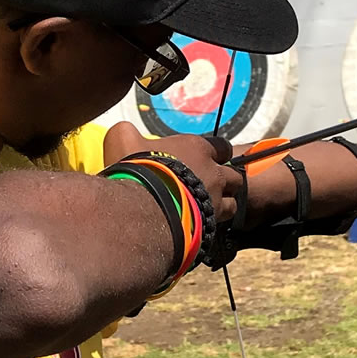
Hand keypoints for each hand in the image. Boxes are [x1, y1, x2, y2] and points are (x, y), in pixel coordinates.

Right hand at [103, 122, 242, 221]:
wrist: (142, 207)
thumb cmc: (137, 169)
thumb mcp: (122, 139)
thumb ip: (127, 132)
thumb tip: (125, 131)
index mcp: (197, 148)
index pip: (222, 147)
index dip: (216, 153)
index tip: (204, 159)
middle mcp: (213, 173)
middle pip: (234, 176)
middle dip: (224, 181)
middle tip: (206, 186)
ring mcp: (214, 200)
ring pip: (232, 204)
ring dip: (222, 205)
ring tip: (204, 208)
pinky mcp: (209, 225)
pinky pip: (219, 226)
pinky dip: (210, 225)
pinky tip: (195, 225)